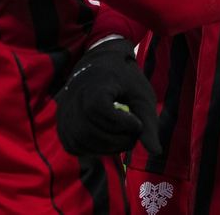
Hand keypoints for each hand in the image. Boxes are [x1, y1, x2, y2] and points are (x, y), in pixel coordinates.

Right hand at [55, 38, 159, 155]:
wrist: (100, 67)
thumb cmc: (125, 80)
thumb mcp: (141, 95)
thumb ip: (148, 123)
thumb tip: (156, 151)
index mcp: (93, 85)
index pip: (99, 110)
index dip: (121, 122)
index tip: (136, 121)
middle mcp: (73, 100)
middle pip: (91, 131)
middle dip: (118, 140)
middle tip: (134, 134)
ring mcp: (64, 115)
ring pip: (82, 142)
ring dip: (109, 148)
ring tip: (124, 137)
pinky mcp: (62, 128)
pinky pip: (76, 147)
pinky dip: (96, 149)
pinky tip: (111, 140)